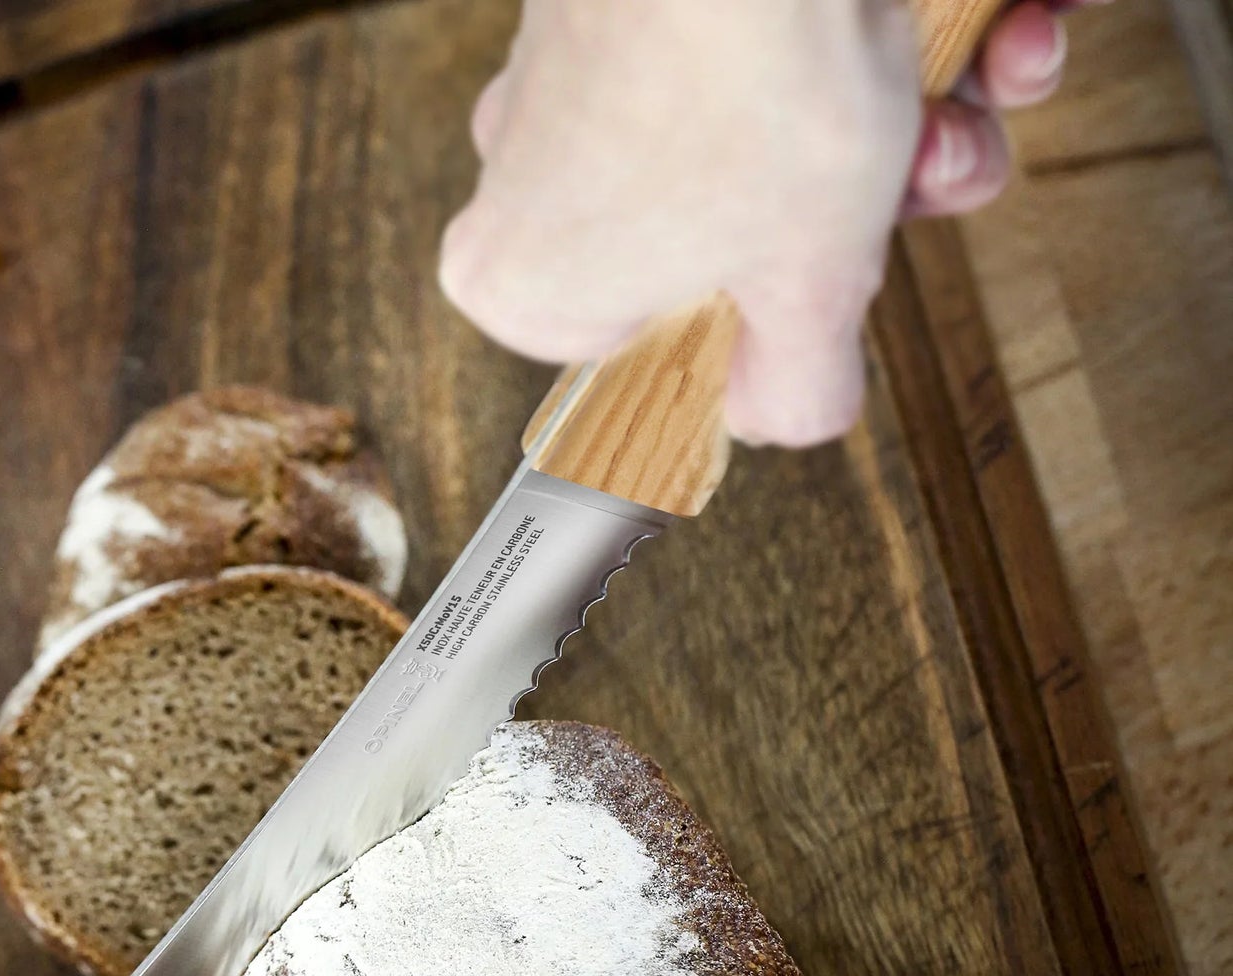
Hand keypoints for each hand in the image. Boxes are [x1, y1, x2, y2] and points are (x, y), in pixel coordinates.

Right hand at [441, 0, 1092, 446]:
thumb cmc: (748, 71)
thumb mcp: (806, 289)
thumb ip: (795, 390)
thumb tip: (786, 413)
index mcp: (533, 282)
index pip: (653, 358)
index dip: (766, 332)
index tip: (828, 297)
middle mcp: (526, 173)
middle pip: (724, 243)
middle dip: (861, 216)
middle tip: (924, 182)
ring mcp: (574, 70)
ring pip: (756, 139)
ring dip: (900, 130)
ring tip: (964, 99)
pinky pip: (754, 49)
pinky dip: (870, 43)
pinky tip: (974, 31)